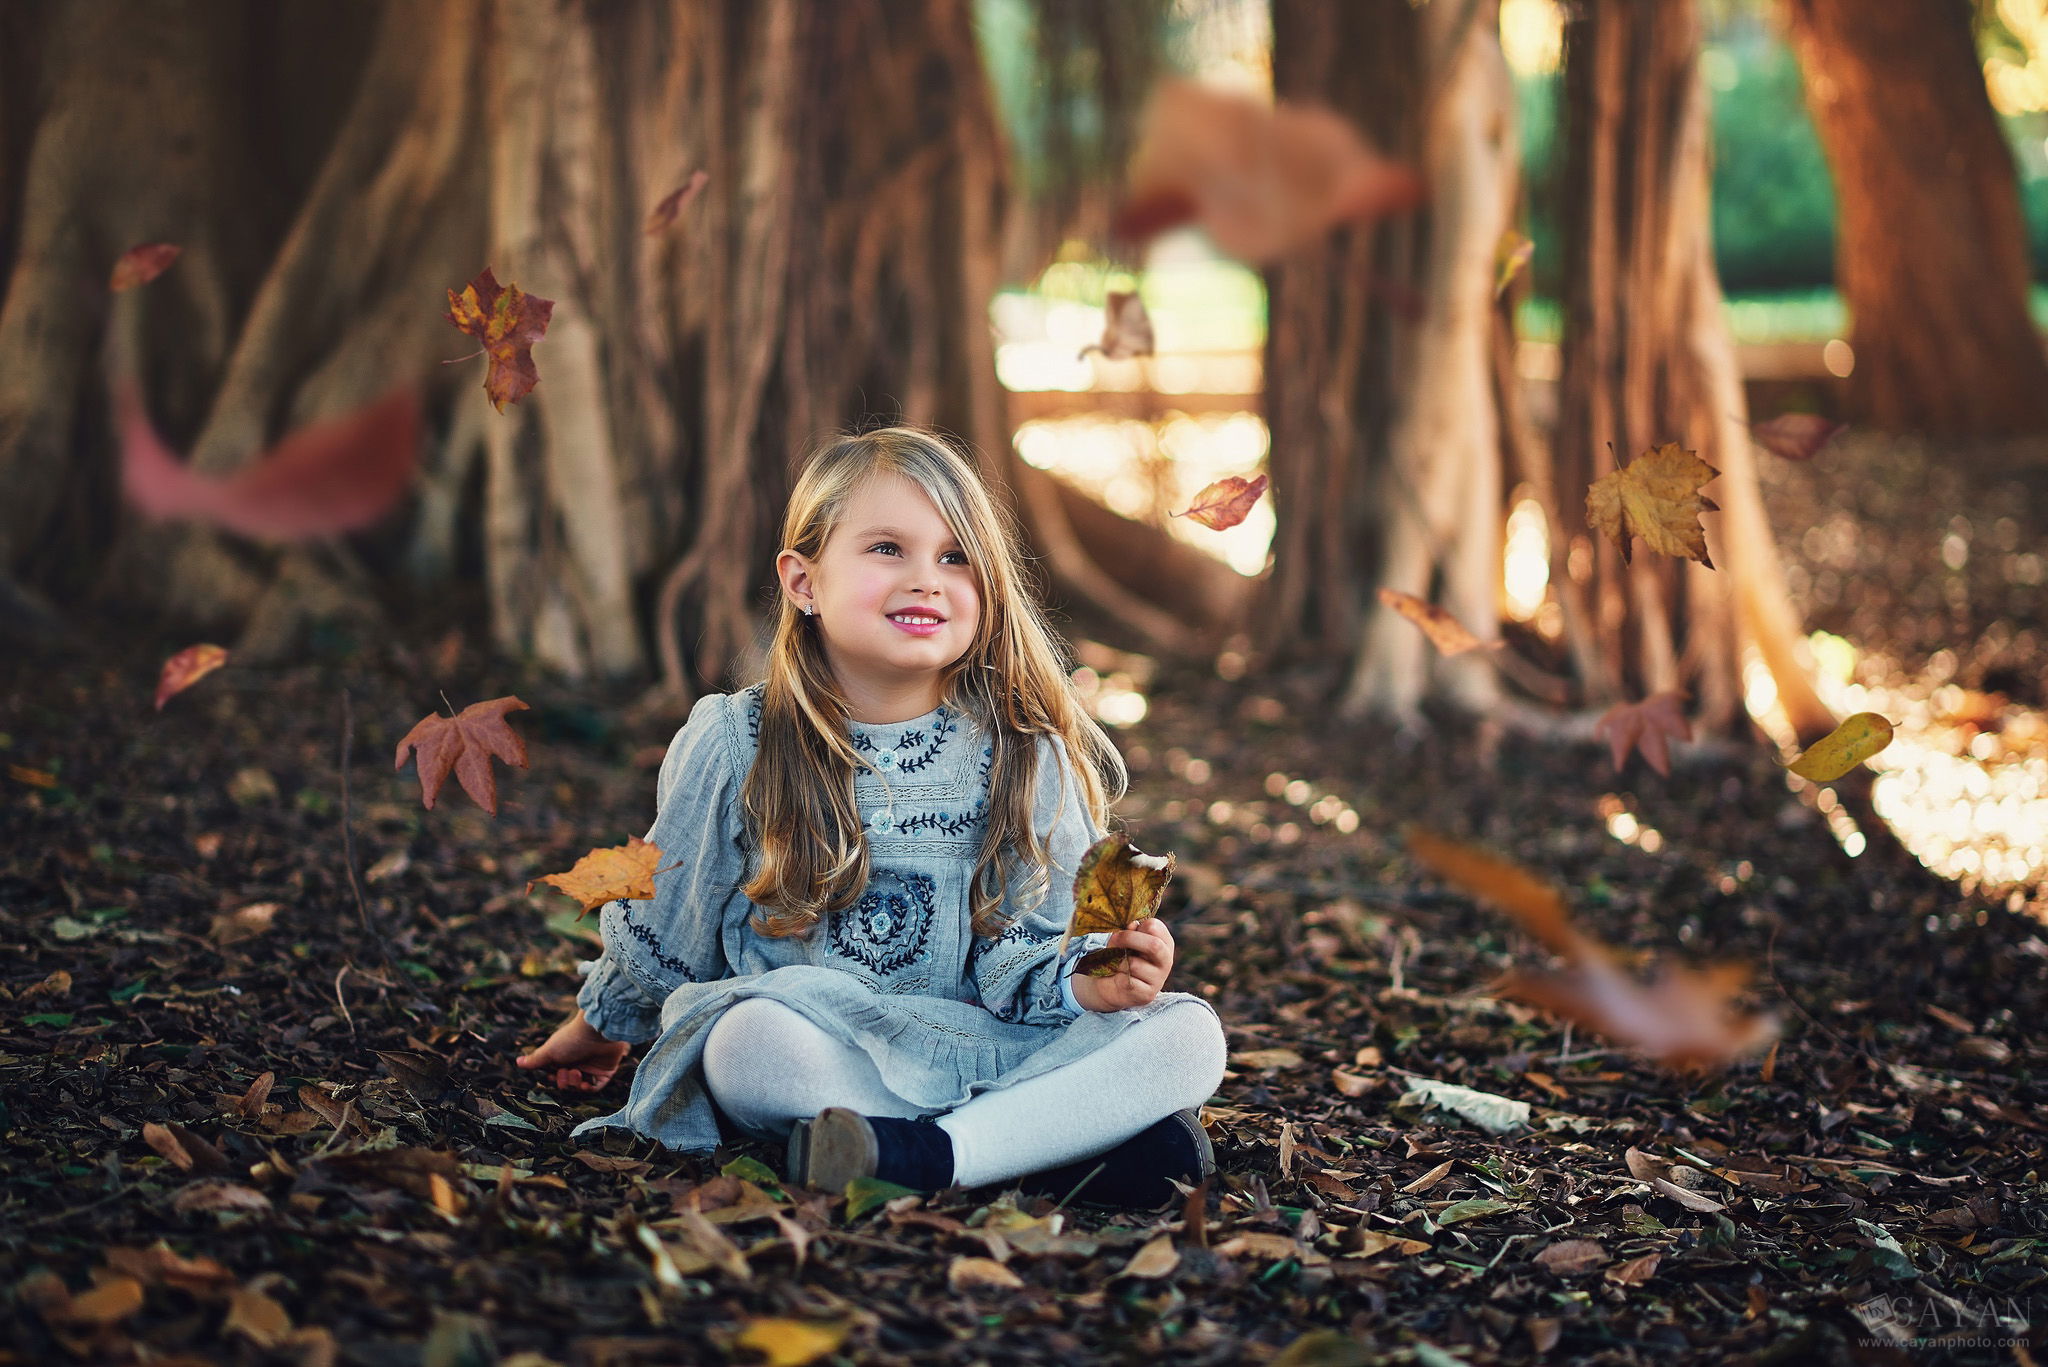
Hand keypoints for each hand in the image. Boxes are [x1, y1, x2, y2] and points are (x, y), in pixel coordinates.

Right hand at [515, 1009, 630, 1092]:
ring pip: (580, 1086)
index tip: (553, 1074)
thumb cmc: (571, 1039)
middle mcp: (578, 1062)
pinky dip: (589, 1089)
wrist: (598, 1031)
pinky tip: (585, 1084)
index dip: (554, 1078)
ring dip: (575, 1084)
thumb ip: (536, 1059)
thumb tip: (518, 1062)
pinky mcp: (606, 1071)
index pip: (556, 1074)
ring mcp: (592, 1067)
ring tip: (576, 1073)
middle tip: (565, 1072)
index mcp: (565, 1056)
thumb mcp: (550, 1050)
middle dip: (564, 1081)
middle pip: (568, 1082)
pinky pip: (596, 1087)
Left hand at [1071, 917, 1174, 1012]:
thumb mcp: (1124, 940)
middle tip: (1113, 940)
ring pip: (1135, 964)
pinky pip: (1129, 981)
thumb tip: (1133, 925)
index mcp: (1164, 942)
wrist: (1108, 984)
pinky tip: (1120, 979)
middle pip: (1154, 945)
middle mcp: (1166, 960)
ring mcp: (1159, 979)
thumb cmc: (1119, 956)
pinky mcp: (1148, 994)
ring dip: (1120, 963)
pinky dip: (1118, 978)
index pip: (1155, 927)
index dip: (1137, 926)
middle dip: (1129, 939)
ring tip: (1118, 965)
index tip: (1125, 930)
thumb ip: (1130, 931)